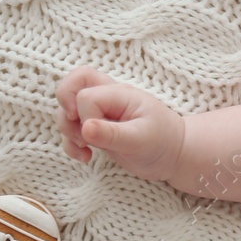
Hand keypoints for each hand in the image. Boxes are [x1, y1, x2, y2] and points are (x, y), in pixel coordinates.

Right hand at [56, 66, 186, 183]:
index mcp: (121, 94)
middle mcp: (109, 99)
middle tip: (79, 130)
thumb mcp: (140, 139)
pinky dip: (71, 144)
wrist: (175, 155)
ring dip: (67, 130)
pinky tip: (86, 157)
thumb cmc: (163, 142)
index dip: (86, 116)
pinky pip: (73, 128)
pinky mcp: (98, 129)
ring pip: (68, 109)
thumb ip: (112, 134)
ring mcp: (102, 113)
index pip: (87, 96)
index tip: (99, 133)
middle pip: (73, 82)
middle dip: (65, 108)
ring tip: (86, 148)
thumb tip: (85, 128)